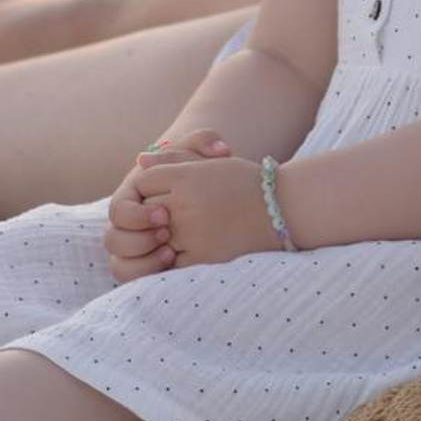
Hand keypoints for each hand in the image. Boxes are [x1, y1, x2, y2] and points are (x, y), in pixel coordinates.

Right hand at [104, 130, 231, 282]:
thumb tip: (215, 149)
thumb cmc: (200, 170)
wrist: (208, 193)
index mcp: (132, 196)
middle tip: (167, 235)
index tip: (164, 214)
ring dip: (141, 264)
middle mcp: (128, 224)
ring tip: (171, 255)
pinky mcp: (146, 264)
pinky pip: (134, 279)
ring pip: (119, 265)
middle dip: (138, 241)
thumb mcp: (201, 150)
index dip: (136, 216)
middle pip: (112, 240)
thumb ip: (206, 140)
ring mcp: (135, 246)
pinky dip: (147, 277)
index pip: (117, 210)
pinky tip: (174, 266)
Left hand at [131, 153, 284, 271]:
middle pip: (145, 210)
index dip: (151, 186)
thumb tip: (139, 162)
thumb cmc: (245, 182)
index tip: (165, 189)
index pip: (144, 182)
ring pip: (154, 237)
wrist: (281, 209)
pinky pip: (169, 261)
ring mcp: (191, 233)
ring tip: (181, 229)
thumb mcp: (210, 161)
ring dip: (161, 234)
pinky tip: (188, 247)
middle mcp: (184, 204)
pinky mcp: (200, 258)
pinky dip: (172, 256)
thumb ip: (172, 159)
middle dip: (154, 211)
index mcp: (186, 177)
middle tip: (173, 211)